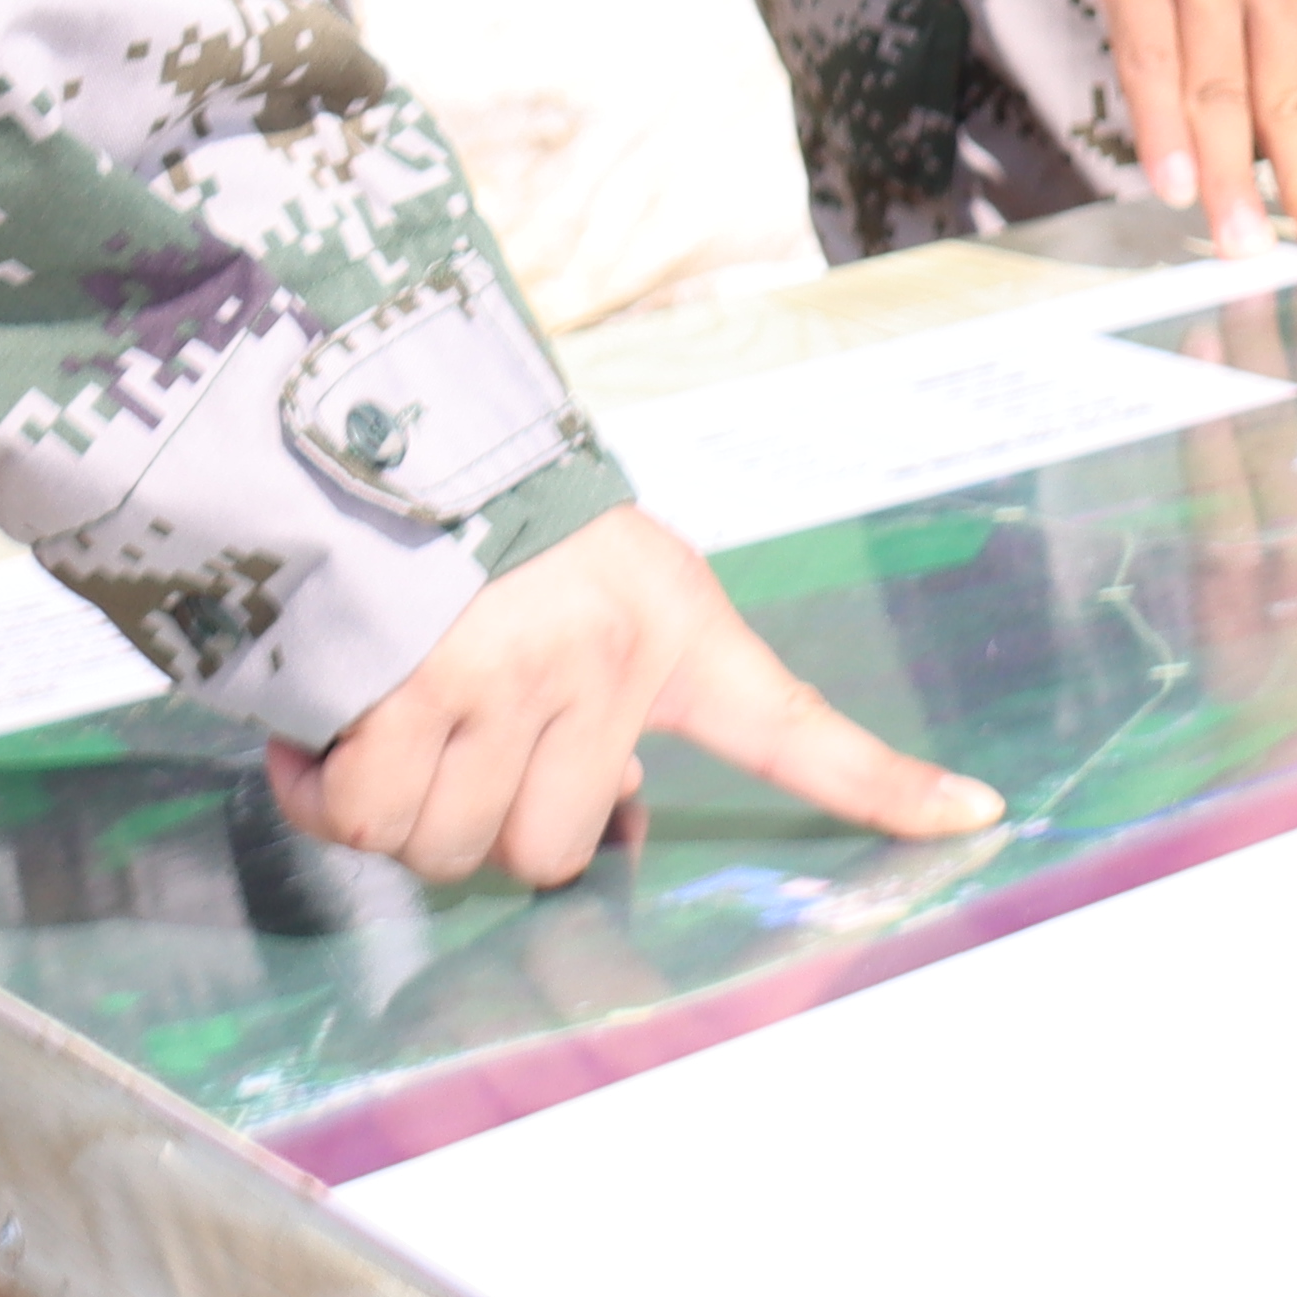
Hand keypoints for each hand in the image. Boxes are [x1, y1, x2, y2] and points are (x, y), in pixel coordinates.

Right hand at [266, 505, 1000, 888]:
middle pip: (549, 855)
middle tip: (461, 742)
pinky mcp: (404, 691)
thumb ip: (617, 702)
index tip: (975, 816)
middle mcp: (606, 657)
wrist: (367, 442)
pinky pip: (362, 820)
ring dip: (403, 808)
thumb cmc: (492, 534)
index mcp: (673, 626)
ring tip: (395, 713)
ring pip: (450, 848)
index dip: (881, 784)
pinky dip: (322, 796)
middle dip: (490, 823)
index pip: (793, 725)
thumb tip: (601, 831)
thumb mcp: (599, 588)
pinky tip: (323, 734)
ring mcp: (507, 676)